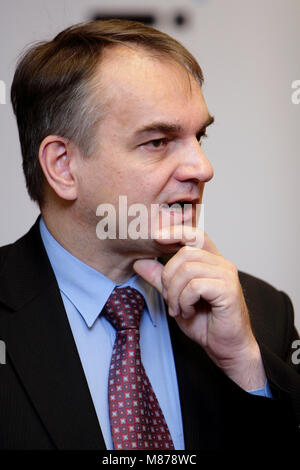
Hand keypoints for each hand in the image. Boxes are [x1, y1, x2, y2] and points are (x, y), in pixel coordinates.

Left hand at [133, 226, 265, 390]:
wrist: (227, 348)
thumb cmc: (206, 323)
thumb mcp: (175, 298)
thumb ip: (160, 279)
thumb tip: (139, 261)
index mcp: (211, 261)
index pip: (195, 234)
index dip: (176, 231)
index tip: (157, 236)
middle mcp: (222, 264)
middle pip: (185, 252)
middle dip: (168, 277)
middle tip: (169, 299)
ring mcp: (226, 275)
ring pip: (187, 269)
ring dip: (175, 293)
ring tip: (179, 309)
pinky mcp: (228, 289)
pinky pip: (195, 286)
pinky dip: (185, 301)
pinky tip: (189, 312)